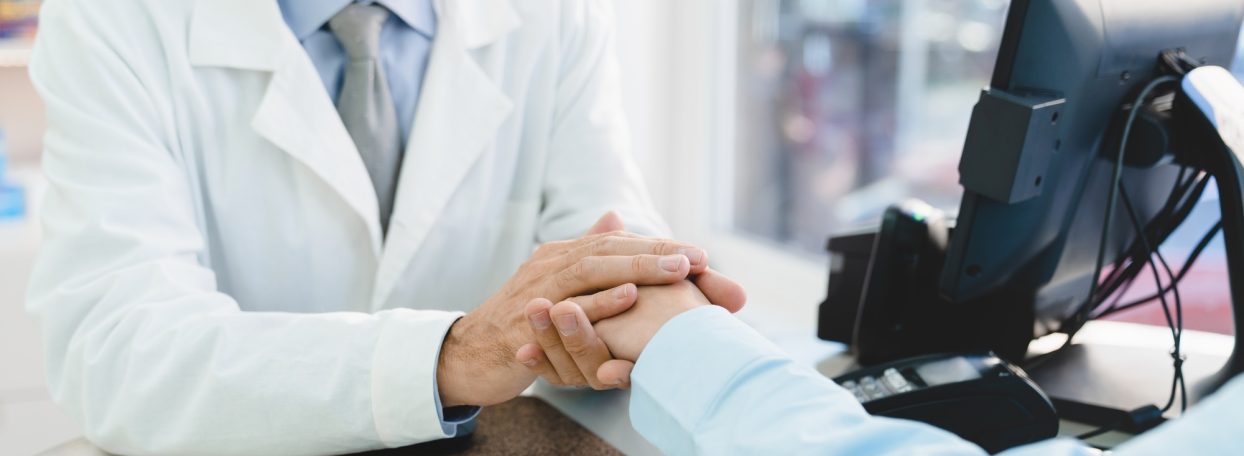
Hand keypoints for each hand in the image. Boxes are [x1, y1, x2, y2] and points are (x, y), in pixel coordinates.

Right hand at [436, 212, 709, 406]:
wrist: (470, 354)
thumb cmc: (523, 320)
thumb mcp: (557, 283)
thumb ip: (588, 252)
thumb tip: (616, 216)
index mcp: (560, 255)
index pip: (615, 243)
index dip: (658, 246)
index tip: (700, 254)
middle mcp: (548, 266)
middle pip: (607, 250)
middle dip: (656, 252)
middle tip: (699, 259)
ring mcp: (534, 293)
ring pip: (589, 271)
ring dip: (636, 268)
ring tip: (677, 270)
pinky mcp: (524, 324)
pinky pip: (565, 311)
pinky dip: (599, 302)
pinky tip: (629, 297)